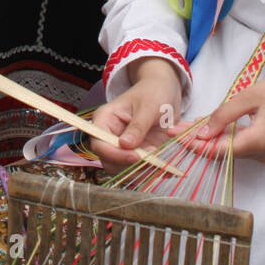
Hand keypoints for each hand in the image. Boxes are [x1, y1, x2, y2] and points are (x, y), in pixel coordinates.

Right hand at [91, 58, 181, 173]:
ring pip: (122, 170)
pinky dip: (149, 172)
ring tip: (159, 163)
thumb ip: (137, 126)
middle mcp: (110, 136)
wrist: (166, 91)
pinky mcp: (136, 155)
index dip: (114, 154)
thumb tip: (125, 145)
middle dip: (128, 166)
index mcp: (105, 120)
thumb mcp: (148, 106)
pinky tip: (163, 167)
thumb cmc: (154, 92)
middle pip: (108, 161)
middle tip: (151, 160)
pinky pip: (137, 170)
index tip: (136, 156)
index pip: (99, 144)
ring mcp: (123, 148)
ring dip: (140, 172)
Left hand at [169, 64, 264, 163]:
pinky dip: (225, 135)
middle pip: (221, 151)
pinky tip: (209, 125)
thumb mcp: (249, 96)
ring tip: (186, 126)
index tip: (173, 136)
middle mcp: (262, 154)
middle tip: (174, 128)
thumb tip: (200, 133)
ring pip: (230, 148)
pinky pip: (241, 144)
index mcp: (257, 143)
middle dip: (198, 140)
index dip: (193, 145)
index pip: (217, 151)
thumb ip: (223, 116)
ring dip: (210, 137)